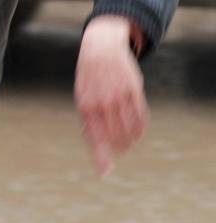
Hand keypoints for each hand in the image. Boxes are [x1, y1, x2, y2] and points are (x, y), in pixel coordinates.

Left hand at [74, 15, 148, 176]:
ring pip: (130, 131)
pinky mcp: (134, 91)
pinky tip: (137, 132)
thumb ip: (87, 118)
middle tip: (117, 152)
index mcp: (85, 106)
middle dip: (117, 150)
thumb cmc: (89, 76)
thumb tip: (92, 139)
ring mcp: (119, 97)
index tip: (105, 174)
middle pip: (114, 139)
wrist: (100, 48)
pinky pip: (141, 118)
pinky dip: (140, 129)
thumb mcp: (81, 95)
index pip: (94, 139)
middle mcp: (102, 103)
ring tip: (127, 143)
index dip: (100, 158)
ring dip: (129, 142)